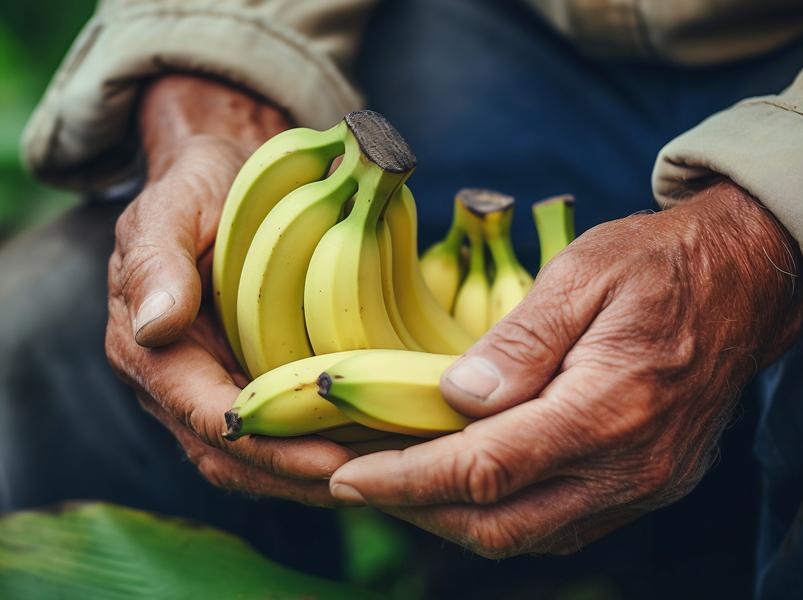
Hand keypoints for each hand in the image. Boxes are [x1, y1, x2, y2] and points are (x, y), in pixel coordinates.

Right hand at [105, 75, 357, 505]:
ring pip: (252, 459)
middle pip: (229, 455)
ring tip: (376, 476)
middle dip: (295, 474)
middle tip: (368, 479)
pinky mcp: (242, 383)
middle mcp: (173, 383)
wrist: (221, 178)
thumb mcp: (170, 208)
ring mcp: (209, 388)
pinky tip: (365, 450)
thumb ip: (155, 263)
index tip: (327, 458)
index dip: (265, 444)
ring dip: (308, 475)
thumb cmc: (198, 188)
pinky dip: (313, 450)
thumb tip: (154, 327)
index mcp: (147, 347)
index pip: (203, 415)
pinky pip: (272, 433)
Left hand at [328, 181, 802, 554]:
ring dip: (452, 518)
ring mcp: (644, 486)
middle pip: (501, 524)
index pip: (487, 467)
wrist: (747, 281)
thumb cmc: (661, 264)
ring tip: (397, 484)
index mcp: (612, 407)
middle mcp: (632, 467)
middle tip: (355, 480)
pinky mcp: (647, 486)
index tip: (347, 475)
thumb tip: (455, 399)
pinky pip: (559, 525)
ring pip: (527, 536)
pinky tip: (465, 484)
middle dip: (416, 510)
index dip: (408, 479)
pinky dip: (501, 514)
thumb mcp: (584, 274)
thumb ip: (520, 343)